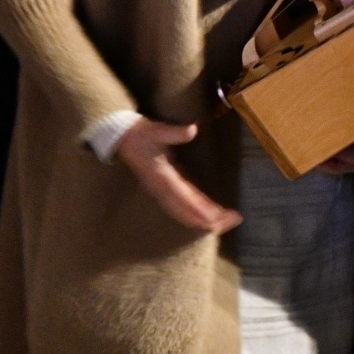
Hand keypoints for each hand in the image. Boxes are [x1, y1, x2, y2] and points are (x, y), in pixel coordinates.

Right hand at [116, 118, 241, 233]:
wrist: (122, 138)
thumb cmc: (141, 134)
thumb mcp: (157, 130)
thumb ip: (174, 133)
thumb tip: (192, 130)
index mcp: (161, 176)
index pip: (181, 195)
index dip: (197, 207)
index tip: (212, 217)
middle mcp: (162, 188)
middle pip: (185, 209)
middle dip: (205, 218)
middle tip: (230, 222)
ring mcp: (163, 190)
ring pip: (184, 209)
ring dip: (202, 217)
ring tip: (224, 223)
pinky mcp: (166, 186)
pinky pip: (183, 202)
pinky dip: (196, 209)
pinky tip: (210, 214)